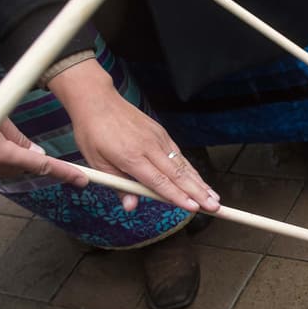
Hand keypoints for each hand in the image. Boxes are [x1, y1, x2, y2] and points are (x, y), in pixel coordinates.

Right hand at [0, 79, 89, 184]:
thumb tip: (35, 154)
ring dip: (8, 153)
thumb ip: (17, 136)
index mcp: (1, 154)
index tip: (83, 180)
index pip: (42, 167)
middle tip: (8, 130)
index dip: (65, 173)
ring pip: (6, 167)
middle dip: (26, 154)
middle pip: (23, 167)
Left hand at [48, 60, 220, 212]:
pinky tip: (200, 180)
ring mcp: (158, 139)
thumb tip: (131, 207)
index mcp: (131, 157)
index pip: (159, 181)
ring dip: (199, 183)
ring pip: (182, 165)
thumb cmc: (93, 133)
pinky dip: (191, 169)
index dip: (177, 197)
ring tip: (214, 197)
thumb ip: (118, 185)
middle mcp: (149, 147)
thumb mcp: (97, 162)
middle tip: (215, 207)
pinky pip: (178, 154)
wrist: (98, 100)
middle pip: (177, 175)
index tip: (194, 208)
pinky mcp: (161, 133)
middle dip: (198, 193)